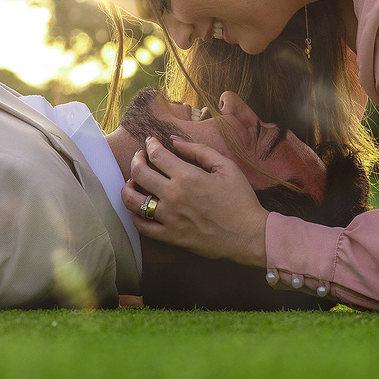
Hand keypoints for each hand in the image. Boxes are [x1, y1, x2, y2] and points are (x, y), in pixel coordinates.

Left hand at [122, 136, 268, 266]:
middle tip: (140, 156)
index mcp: (187, 176)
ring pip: (133, 201)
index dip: (150, 144)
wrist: (249, 236)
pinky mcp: (171, 237)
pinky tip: (141, 207)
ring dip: (128, 187)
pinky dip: (135, 215)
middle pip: (139, 173)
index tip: (150, 142)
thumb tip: (174, 141)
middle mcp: (173, 196)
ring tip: (133, 182)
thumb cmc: (241, 199)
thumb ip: (198, 151)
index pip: (156, 154)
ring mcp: (170, 218)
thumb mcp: (226, 167)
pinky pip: (142, 227)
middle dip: (136, 159)